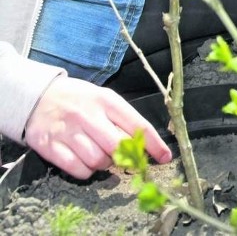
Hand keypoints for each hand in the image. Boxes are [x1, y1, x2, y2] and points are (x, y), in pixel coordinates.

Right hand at [24, 76, 170, 179]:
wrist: (38, 96)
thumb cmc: (79, 99)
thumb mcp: (103, 99)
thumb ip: (122, 119)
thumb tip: (144, 144)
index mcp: (107, 100)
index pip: (138, 124)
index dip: (154, 144)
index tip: (165, 157)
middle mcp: (88, 115)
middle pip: (117, 146)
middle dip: (127, 158)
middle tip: (127, 160)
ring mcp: (68, 131)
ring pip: (98, 160)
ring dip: (104, 165)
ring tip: (100, 155)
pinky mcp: (50, 147)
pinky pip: (78, 170)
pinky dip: (86, 172)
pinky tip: (85, 162)